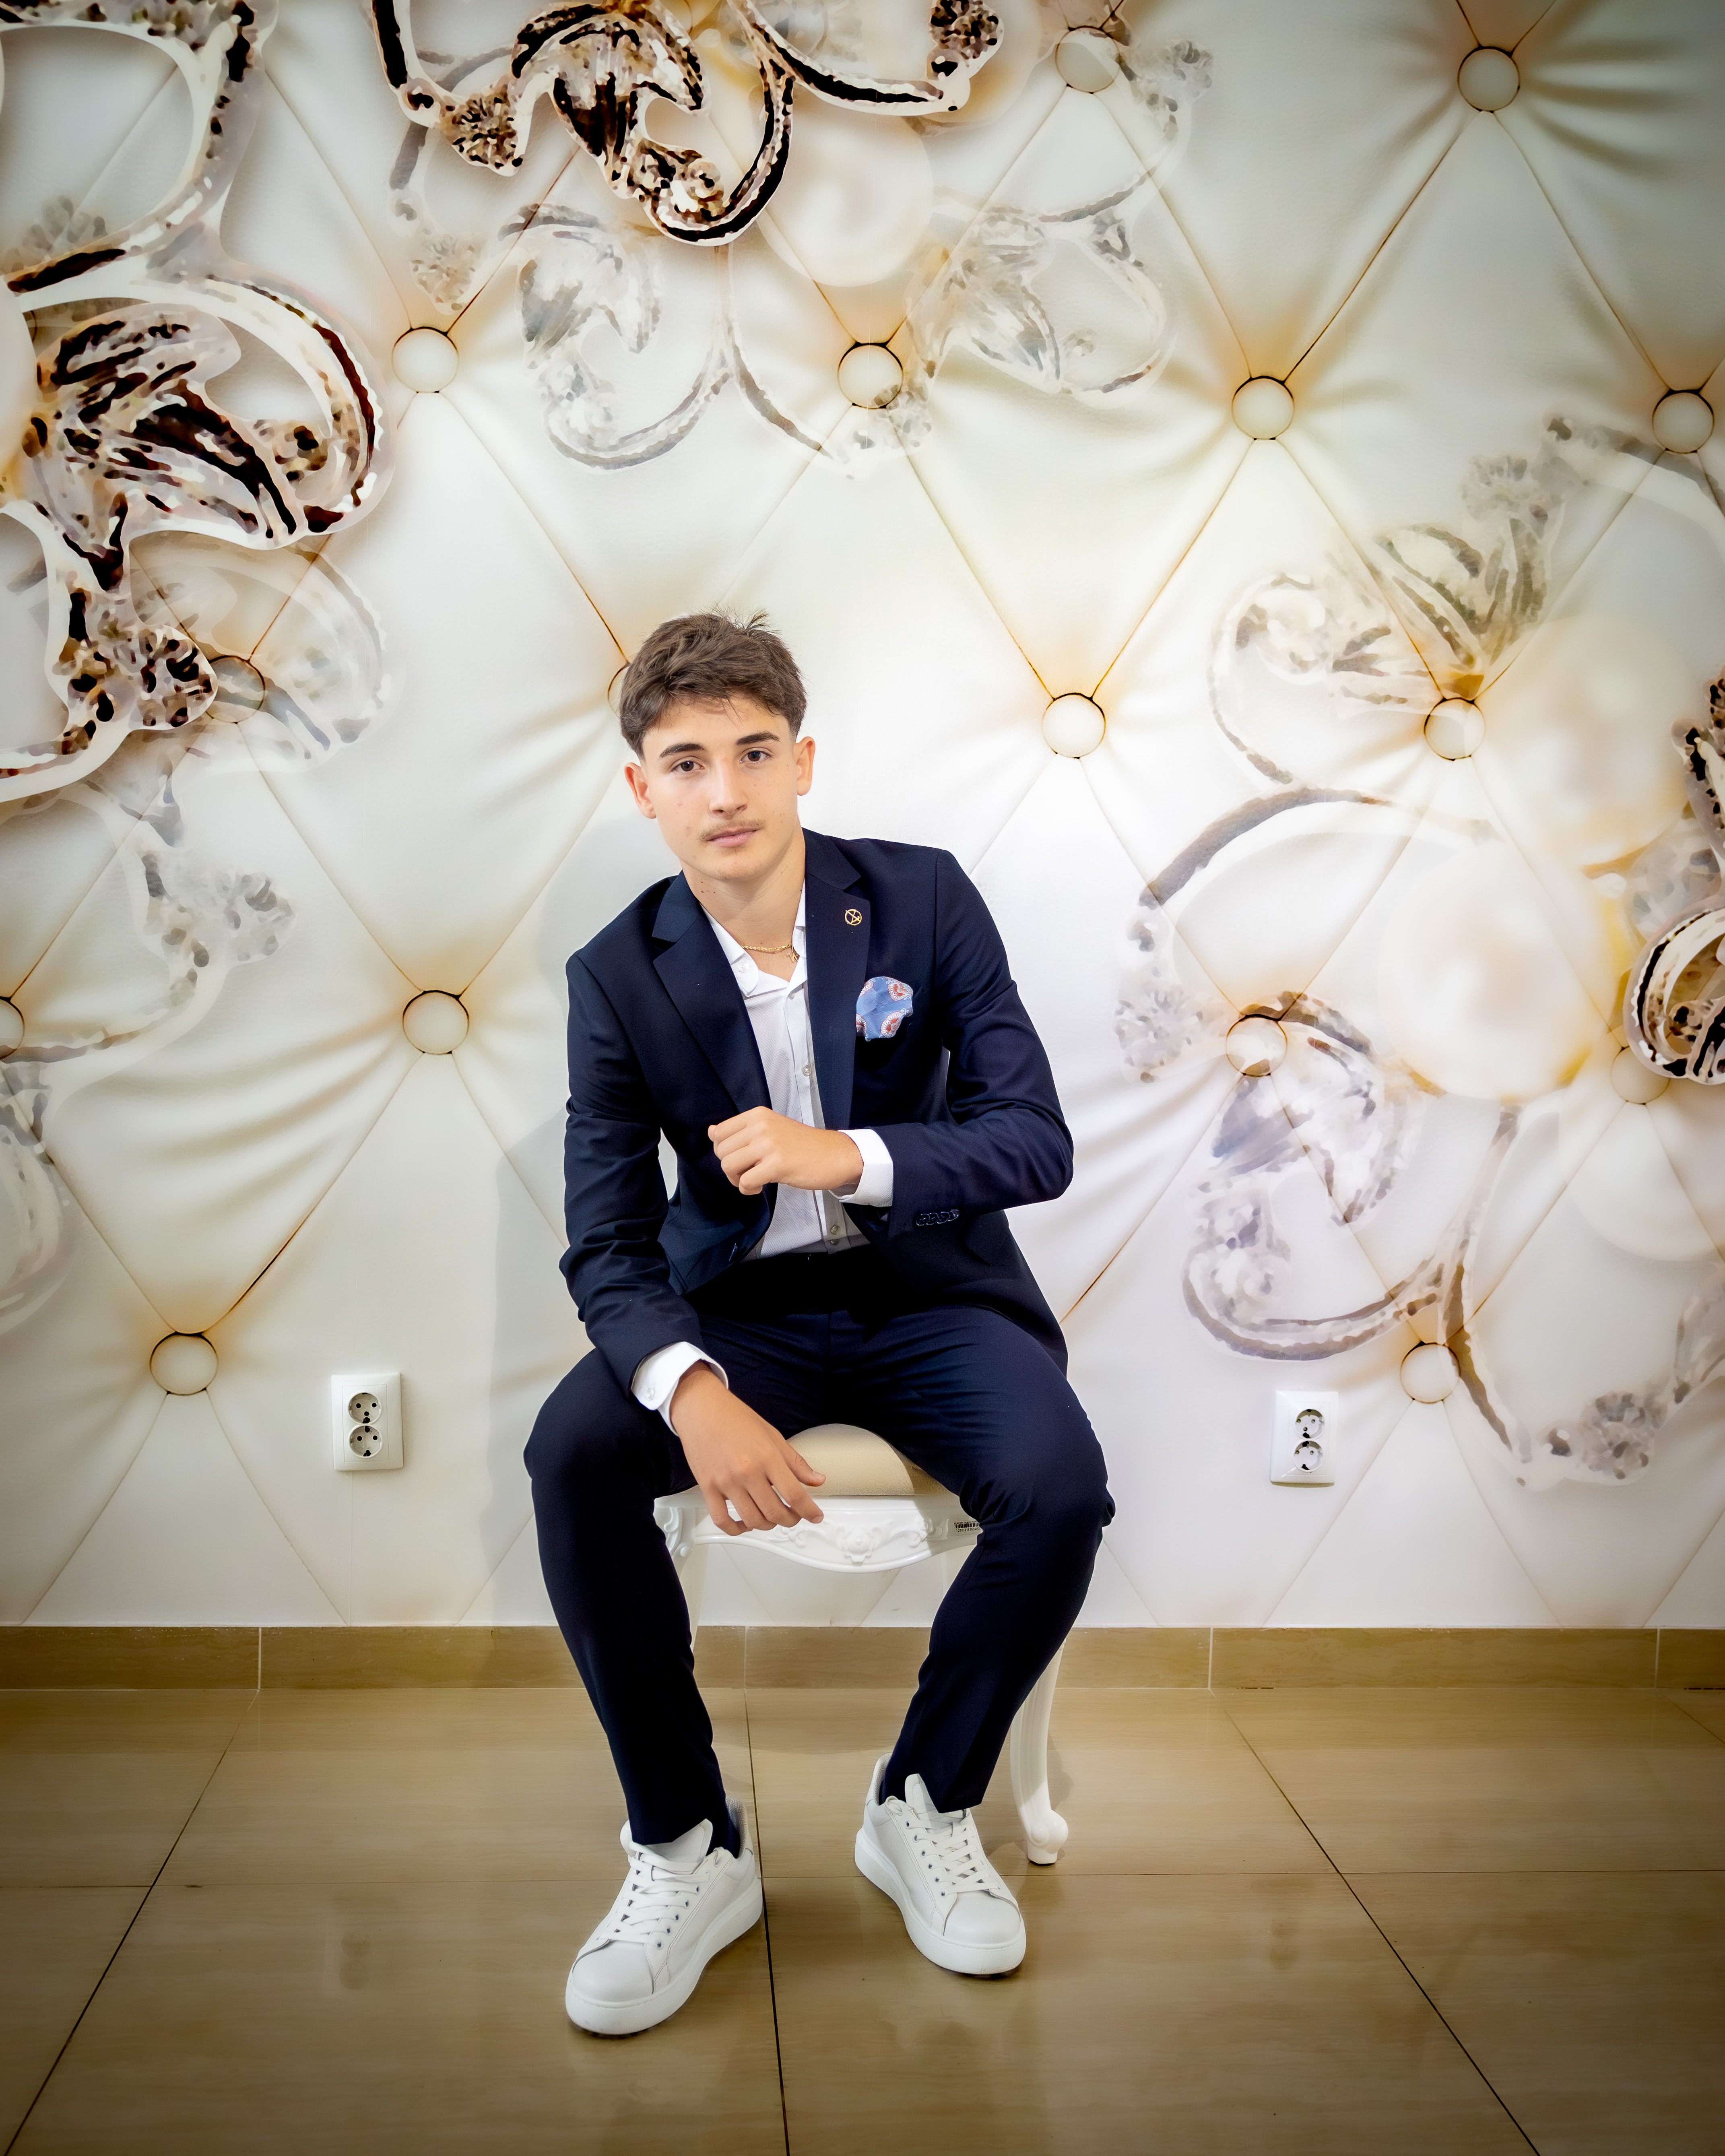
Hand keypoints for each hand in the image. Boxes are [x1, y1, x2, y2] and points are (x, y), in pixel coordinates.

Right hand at [669, 1366, 825, 1534]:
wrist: (702, 1409)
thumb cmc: (735, 1418)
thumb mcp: (773, 1436)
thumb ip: (796, 1462)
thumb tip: (817, 1479)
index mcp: (767, 1457)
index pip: (794, 1494)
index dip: (809, 1511)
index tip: (815, 1516)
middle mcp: (747, 1471)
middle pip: (775, 1512)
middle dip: (791, 1520)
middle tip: (794, 1516)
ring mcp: (726, 1482)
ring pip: (752, 1520)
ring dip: (767, 1525)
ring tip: (772, 1517)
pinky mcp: (707, 1488)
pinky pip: (722, 1520)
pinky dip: (736, 1529)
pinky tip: (744, 1524)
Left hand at [709, 1107, 861, 1197]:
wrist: (835, 1155)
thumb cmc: (803, 1145)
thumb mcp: (771, 1128)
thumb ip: (742, 1130)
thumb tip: (711, 1132)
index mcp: (758, 1115)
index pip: (719, 1132)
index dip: (723, 1150)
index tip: (739, 1158)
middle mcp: (761, 1126)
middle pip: (721, 1151)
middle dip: (730, 1167)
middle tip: (747, 1172)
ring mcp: (769, 1145)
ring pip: (729, 1166)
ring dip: (737, 1180)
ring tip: (753, 1180)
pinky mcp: (777, 1164)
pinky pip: (745, 1182)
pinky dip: (748, 1189)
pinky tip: (761, 1186)